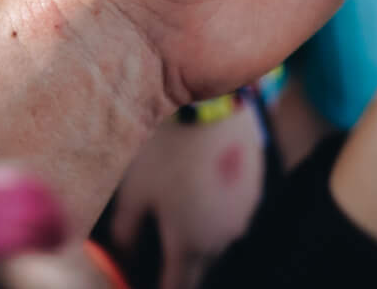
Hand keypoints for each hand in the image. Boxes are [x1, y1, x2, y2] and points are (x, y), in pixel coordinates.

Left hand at [104, 115, 266, 288]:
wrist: (212, 105)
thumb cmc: (166, 150)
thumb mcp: (134, 193)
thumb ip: (126, 233)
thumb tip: (122, 256)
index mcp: (189, 246)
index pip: (176, 288)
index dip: (161, 287)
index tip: (146, 282)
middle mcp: (221, 239)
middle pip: (198, 268)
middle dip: (179, 265)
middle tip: (158, 248)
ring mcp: (242, 215)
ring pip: (216, 240)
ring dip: (199, 235)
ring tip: (178, 209)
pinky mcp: (254, 191)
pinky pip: (231, 214)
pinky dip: (216, 209)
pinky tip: (199, 185)